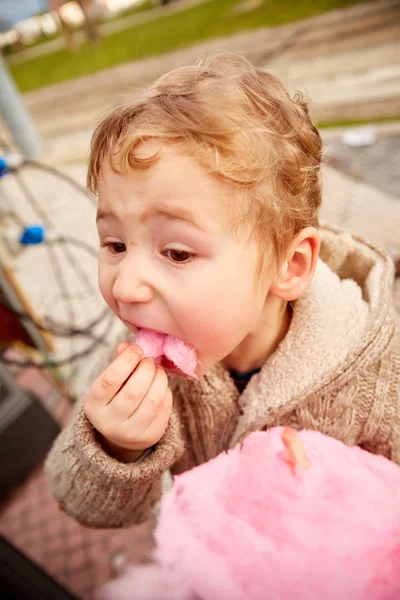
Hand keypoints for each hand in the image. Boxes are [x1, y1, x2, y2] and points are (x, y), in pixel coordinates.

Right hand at [83, 343, 172, 461]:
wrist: (120, 433)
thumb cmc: (114, 397)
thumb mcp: (110, 381)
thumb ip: (118, 362)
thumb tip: (128, 346)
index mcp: (93, 405)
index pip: (110, 380)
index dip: (126, 361)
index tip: (137, 350)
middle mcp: (108, 423)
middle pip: (134, 391)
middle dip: (146, 370)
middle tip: (150, 361)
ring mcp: (130, 434)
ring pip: (152, 401)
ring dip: (160, 379)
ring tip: (158, 371)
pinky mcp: (150, 437)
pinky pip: (164, 410)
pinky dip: (166, 393)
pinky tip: (161, 387)